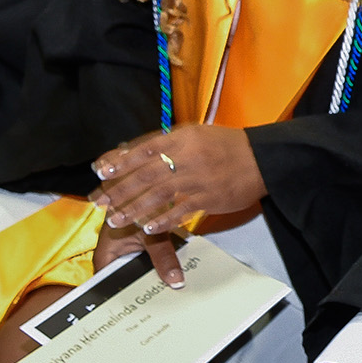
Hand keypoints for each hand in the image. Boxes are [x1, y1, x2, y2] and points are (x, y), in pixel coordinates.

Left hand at [89, 126, 264, 286]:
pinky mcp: (210, 199)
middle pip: (146, 175)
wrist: (262, 159)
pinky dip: (163, 221)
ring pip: (159, 196)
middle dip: (119, 190)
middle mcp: (188, 158)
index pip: (144, 150)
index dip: (120, 162)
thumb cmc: (227, 145)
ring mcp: (199, 180)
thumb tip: (132, 151)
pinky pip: (181, 212)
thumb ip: (167, 143)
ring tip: (116, 219)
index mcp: (184, 139)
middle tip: (99, 203)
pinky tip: (148, 229)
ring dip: (134, 208)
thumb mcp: (196, 134)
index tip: (100, 172)